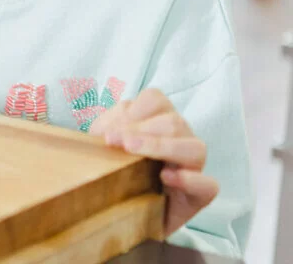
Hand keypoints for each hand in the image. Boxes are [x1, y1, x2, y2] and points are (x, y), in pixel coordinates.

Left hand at [88, 89, 217, 235]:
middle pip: (174, 122)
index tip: (108, 133)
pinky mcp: (198, 196)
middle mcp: (181, 139)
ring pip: (195, 148)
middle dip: (140, 131)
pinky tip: (167, 177)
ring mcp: (193, 167)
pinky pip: (209, 185)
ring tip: (133, 152)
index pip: (155, 100)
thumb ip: (106, 131)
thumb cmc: (115, 172)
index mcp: (158, 121)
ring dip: (161, 147)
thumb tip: (109, 130)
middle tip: (113, 142)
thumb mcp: (103, 147)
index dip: (133, 112)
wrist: (119, 213)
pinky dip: (191, 180)